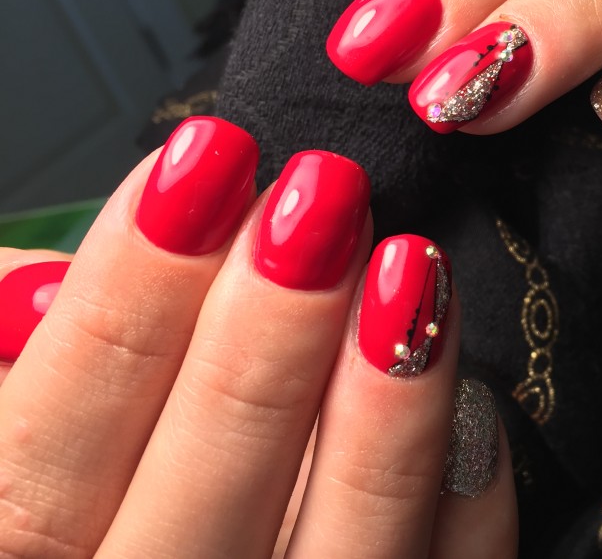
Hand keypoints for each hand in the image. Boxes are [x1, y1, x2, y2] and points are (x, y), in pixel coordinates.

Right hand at [0, 117, 515, 557]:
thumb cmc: (111, 496)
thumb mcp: (40, 442)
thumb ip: (42, 368)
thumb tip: (45, 277)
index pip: (41, 466)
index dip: (124, 305)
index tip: (200, 167)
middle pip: (201, 507)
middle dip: (263, 340)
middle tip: (316, 204)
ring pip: (344, 553)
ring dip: (384, 407)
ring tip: (408, 265)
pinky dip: (468, 494)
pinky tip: (473, 396)